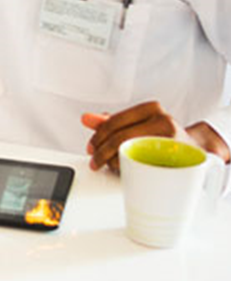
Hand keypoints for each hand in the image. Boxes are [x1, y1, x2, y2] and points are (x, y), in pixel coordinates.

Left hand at [83, 101, 230, 171]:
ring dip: (114, 163)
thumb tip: (86, 118)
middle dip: (102, 152)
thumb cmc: (160, 137)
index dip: (98, 137)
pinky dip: (130, 170)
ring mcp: (173, 141)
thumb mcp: (136, 125)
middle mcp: (164, 121)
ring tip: (111, 166)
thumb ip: (111, 122)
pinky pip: (145, 167)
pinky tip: (127, 171)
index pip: (114, 122)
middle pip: (121, 138)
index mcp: (151, 108)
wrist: (194, 153)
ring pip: (131, 153)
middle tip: (95, 161)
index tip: (90, 148)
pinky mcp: (178, 161)